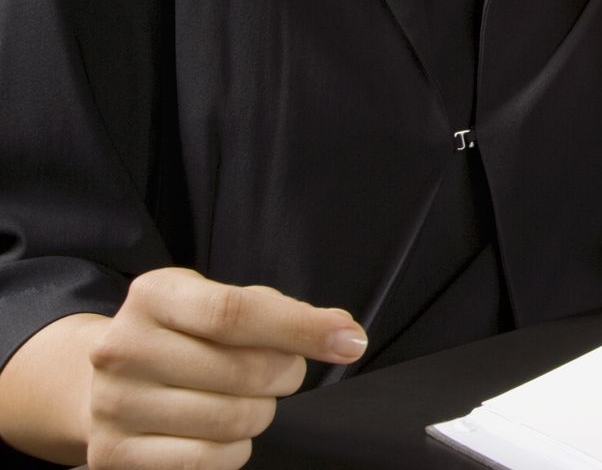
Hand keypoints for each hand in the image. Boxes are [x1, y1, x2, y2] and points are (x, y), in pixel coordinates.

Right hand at [86, 267, 365, 467]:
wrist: (103, 384)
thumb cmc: (184, 338)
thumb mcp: (218, 303)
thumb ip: (279, 312)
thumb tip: (344, 334)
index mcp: (154, 295)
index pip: (237, 312)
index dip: (302, 328)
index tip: (350, 341)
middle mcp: (123, 348)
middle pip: (245, 371)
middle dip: (285, 375)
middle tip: (281, 372)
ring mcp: (113, 405)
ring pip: (233, 421)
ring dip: (260, 413)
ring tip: (245, 400)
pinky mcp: (112, 456)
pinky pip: (207, 461)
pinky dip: (233, 450)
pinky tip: (220, 432)